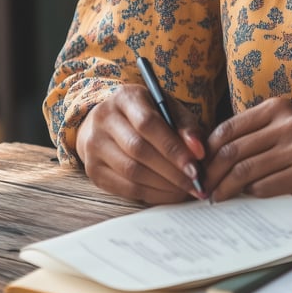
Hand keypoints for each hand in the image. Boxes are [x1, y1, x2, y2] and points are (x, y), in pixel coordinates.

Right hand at [75, 84, 205, 204]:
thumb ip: (186, 127)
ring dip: (162, 185)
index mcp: (126, 97)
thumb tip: (199, 152)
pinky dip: (150, 194)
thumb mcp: (169, 110)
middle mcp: (104, 118)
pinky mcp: (92, 169)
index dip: (173, 148)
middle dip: (171, 171)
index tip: (195, 167)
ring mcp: (94, 145)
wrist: (109, 122)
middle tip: (194, 184)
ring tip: (184, 190)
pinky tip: (168, 194)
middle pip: (138, 150)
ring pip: (130, 171)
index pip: (148, 124)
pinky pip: (124, 188)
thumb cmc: (148, 115)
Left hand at [203, 97, 291, 207]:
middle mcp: (289, 123)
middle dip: (210, 173)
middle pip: (232, 150)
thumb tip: (217, 156)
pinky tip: (246, 200)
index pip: (229, 127)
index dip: (207, 151)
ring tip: (216, 198)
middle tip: (201, 189)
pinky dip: (251, 196)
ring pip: (244, 171)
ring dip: (225, 189)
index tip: (198, 167)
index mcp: (281, 108)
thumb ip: (262, 136)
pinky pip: (265, 188)